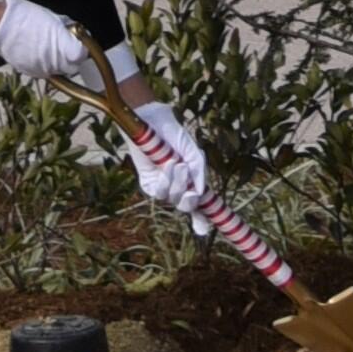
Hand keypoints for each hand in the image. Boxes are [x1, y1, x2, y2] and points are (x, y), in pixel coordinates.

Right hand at [0, 0, 86, 82]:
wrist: (1, 26)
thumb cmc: (28, 16)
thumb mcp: (54, 18)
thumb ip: (68, 30)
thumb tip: (78, 35)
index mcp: (62, 46)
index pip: (82, 56)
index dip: (83, 49)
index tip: (80, 43)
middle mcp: (54, 62)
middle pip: (72, 66)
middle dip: (72, 57)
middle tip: (67, 44)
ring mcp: (42, 70)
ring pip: (59, 71)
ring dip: (60, 61)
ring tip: (51, 46)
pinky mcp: (31, 73)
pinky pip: (46, 71)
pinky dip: (47, 64)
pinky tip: (40, 52)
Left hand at [125, 99, 212, 233]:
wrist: (152, 122)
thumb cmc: (173, 134)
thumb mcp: (193, 151)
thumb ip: (199, 171)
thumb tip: (201, 193)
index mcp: (190, 180)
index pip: (198, 205)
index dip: (201, 219)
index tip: (204, 230)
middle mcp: (177, 186)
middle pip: (186, 207)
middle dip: (190, 202)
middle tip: (191, 190)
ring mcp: (162, 186)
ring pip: (173, 200)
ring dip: (178, 184)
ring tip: (176, 164)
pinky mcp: (148, 183)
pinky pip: (159, 193)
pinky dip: (165, 180)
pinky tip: (166, 165)